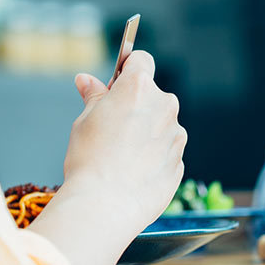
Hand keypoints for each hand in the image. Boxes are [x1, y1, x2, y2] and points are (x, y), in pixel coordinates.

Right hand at [62, 50, 185, 227]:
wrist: (107, 203)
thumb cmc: (91, 159)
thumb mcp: (84, 120)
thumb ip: (94, 96)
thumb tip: (87, 80)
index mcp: (139, 88)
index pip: (141, 60)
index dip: (127, 70)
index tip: (116, 84)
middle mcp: (165, 106)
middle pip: (152, 95)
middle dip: (135, 105)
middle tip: (110, 126)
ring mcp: (176, 134)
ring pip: (160, 124)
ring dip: (145, 132)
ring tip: (120, 154)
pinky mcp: (180, 160)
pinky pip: (165, 150)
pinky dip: (152, 156)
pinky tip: (132, 171)